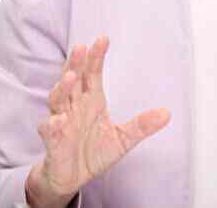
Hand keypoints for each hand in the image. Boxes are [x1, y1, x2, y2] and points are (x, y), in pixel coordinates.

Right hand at [28, 36, 170, 204]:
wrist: (73, 177)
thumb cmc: (93, 153)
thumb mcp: (123, 138)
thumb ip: (141, 125)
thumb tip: (167, 113)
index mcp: (91, 100)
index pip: (92, 73)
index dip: (96, 57)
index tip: (102, 39)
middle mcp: (74, 106)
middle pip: (73, 79)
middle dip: (76, 63)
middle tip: (81, 47)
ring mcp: (61, 121)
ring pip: (58, 98)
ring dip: (63, 87)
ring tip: (71, 77)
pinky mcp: (53, 140)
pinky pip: (50, 129)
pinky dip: (54, 124)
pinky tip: (60, 120)